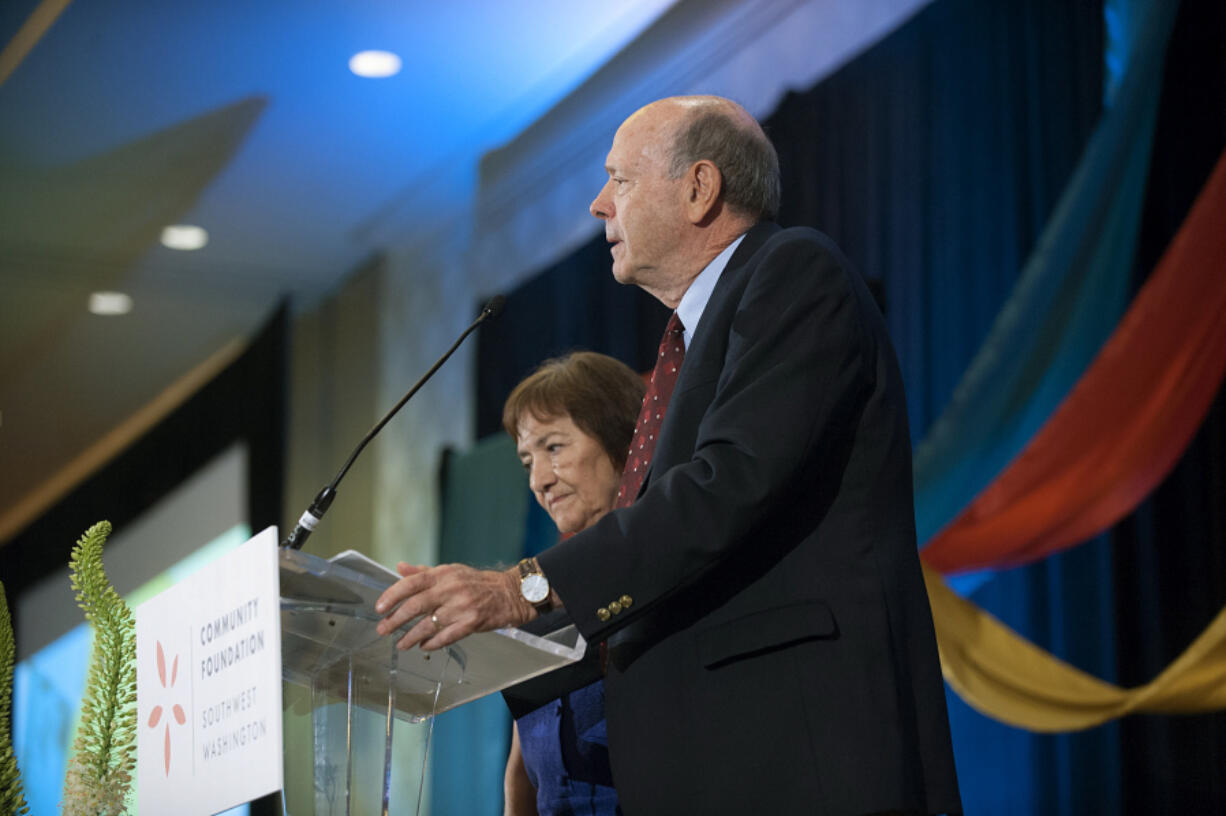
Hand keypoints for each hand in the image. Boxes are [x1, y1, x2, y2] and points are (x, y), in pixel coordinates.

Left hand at [374, 562, 533, 649]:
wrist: (509, 593)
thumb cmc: (477, 582)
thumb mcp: (451, 571)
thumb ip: (424, 572)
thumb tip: (400, 568)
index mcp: (444, 574)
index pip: (412, 582)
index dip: (393, 595)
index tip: (379, 607)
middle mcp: (451, 589)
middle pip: (417, 605)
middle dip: (396, 619)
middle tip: (382, 629)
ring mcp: (462, 607)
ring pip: (429, 624)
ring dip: (411, 636)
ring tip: (400, 643)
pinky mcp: (472, 623)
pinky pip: (447, 636)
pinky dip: (432, 643)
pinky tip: (423, 646)